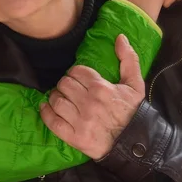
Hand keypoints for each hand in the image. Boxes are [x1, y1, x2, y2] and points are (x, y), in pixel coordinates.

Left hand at [40, 35, 144, 159]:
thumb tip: (120, 37)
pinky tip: (46, 107)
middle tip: (69, 88)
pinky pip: (52, 122)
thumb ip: (128, 59)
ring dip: (55, 97)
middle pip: (64, 84)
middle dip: (65, 84)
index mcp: (101, 88)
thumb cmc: (134, 112)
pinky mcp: (74, 137)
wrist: (136, 144)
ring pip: (56, 100)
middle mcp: (89, 103)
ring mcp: (80, 121)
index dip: (75, 73)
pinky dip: (46, 113)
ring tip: (61, 98)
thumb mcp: (135, 84)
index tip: (78, 78)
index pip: (76, 71)